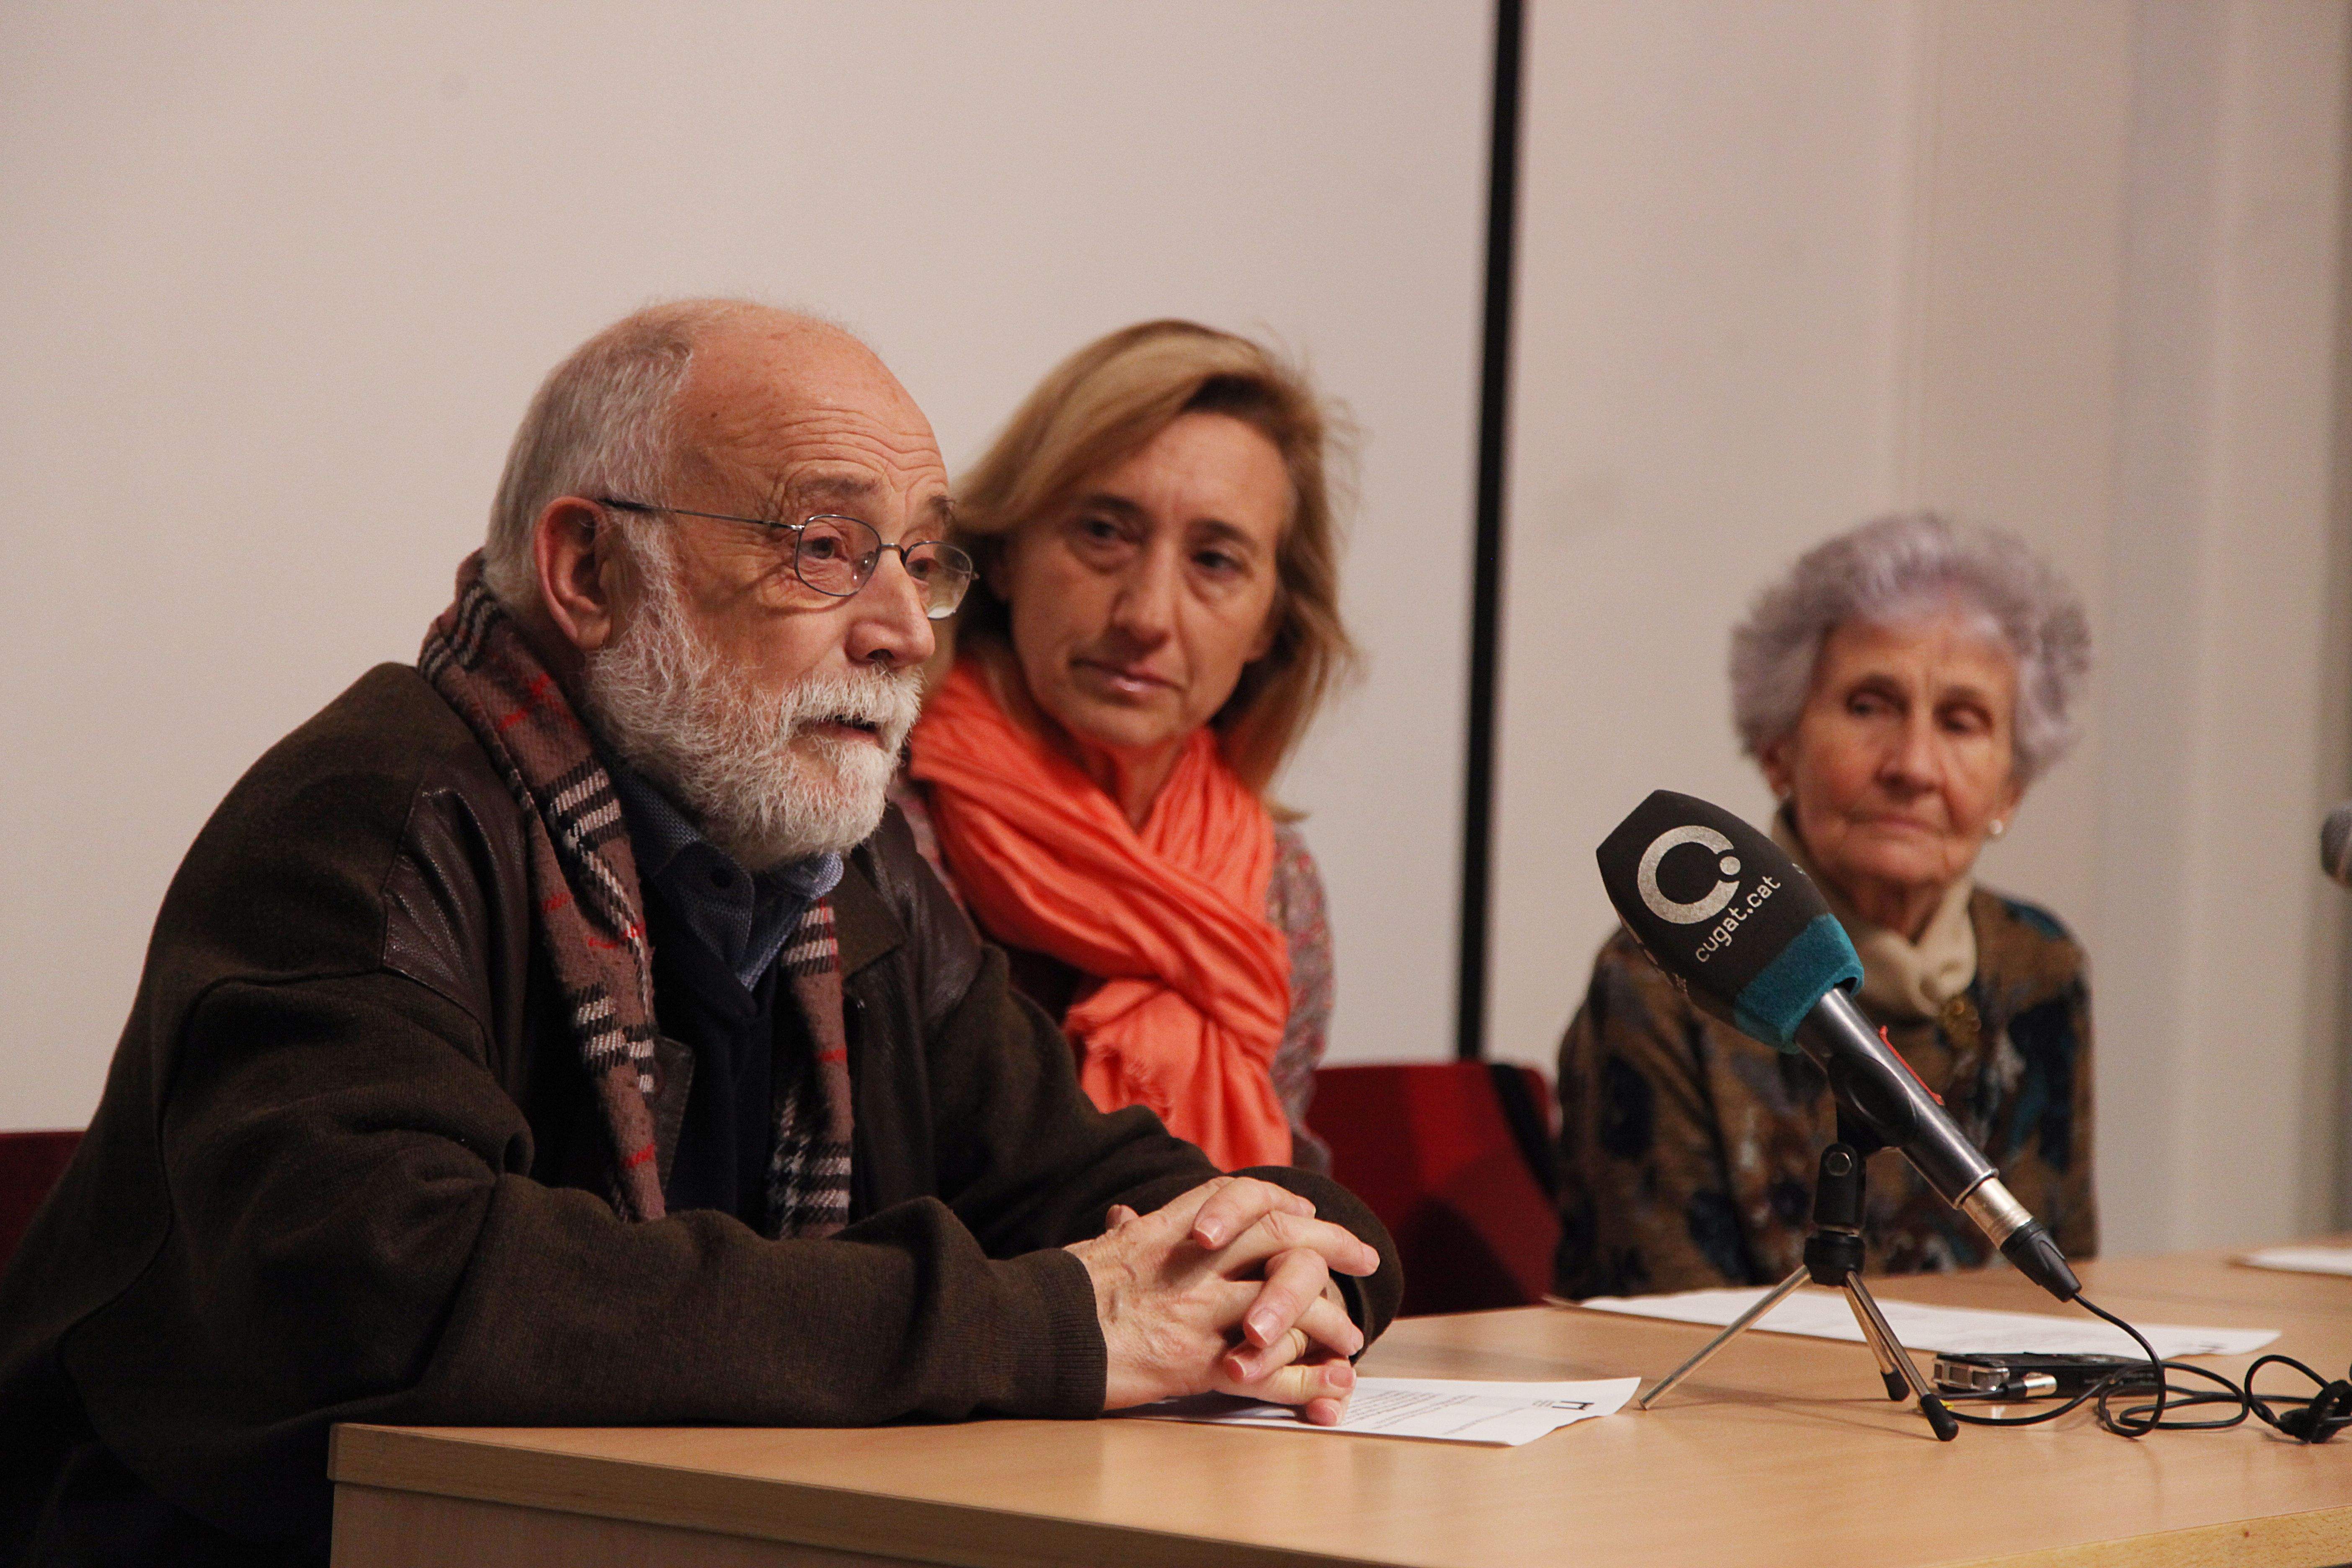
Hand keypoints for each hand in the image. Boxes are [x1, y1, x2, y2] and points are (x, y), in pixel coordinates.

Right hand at [1067, 1177, 1380, 1425]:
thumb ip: (1125, 1233)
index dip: (1282, 1201)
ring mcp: (1198, 1311)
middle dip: (1331, 1247)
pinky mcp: (1196, 1363)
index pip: (1240, 1197)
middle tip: (1363, 1258)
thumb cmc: (1060, 1292)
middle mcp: (1192, 1263)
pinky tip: (1328, 1386)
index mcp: (1168, 1229)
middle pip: (1281, 1240)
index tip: (1308, 1213)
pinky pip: (1269, 1370)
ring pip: (1287, 1304)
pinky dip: (1307, 1379)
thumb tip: (1125, 1216)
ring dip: (1329, 1321)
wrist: (1034, 1333)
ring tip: (1350, 1338)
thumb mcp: (1098, 1248)